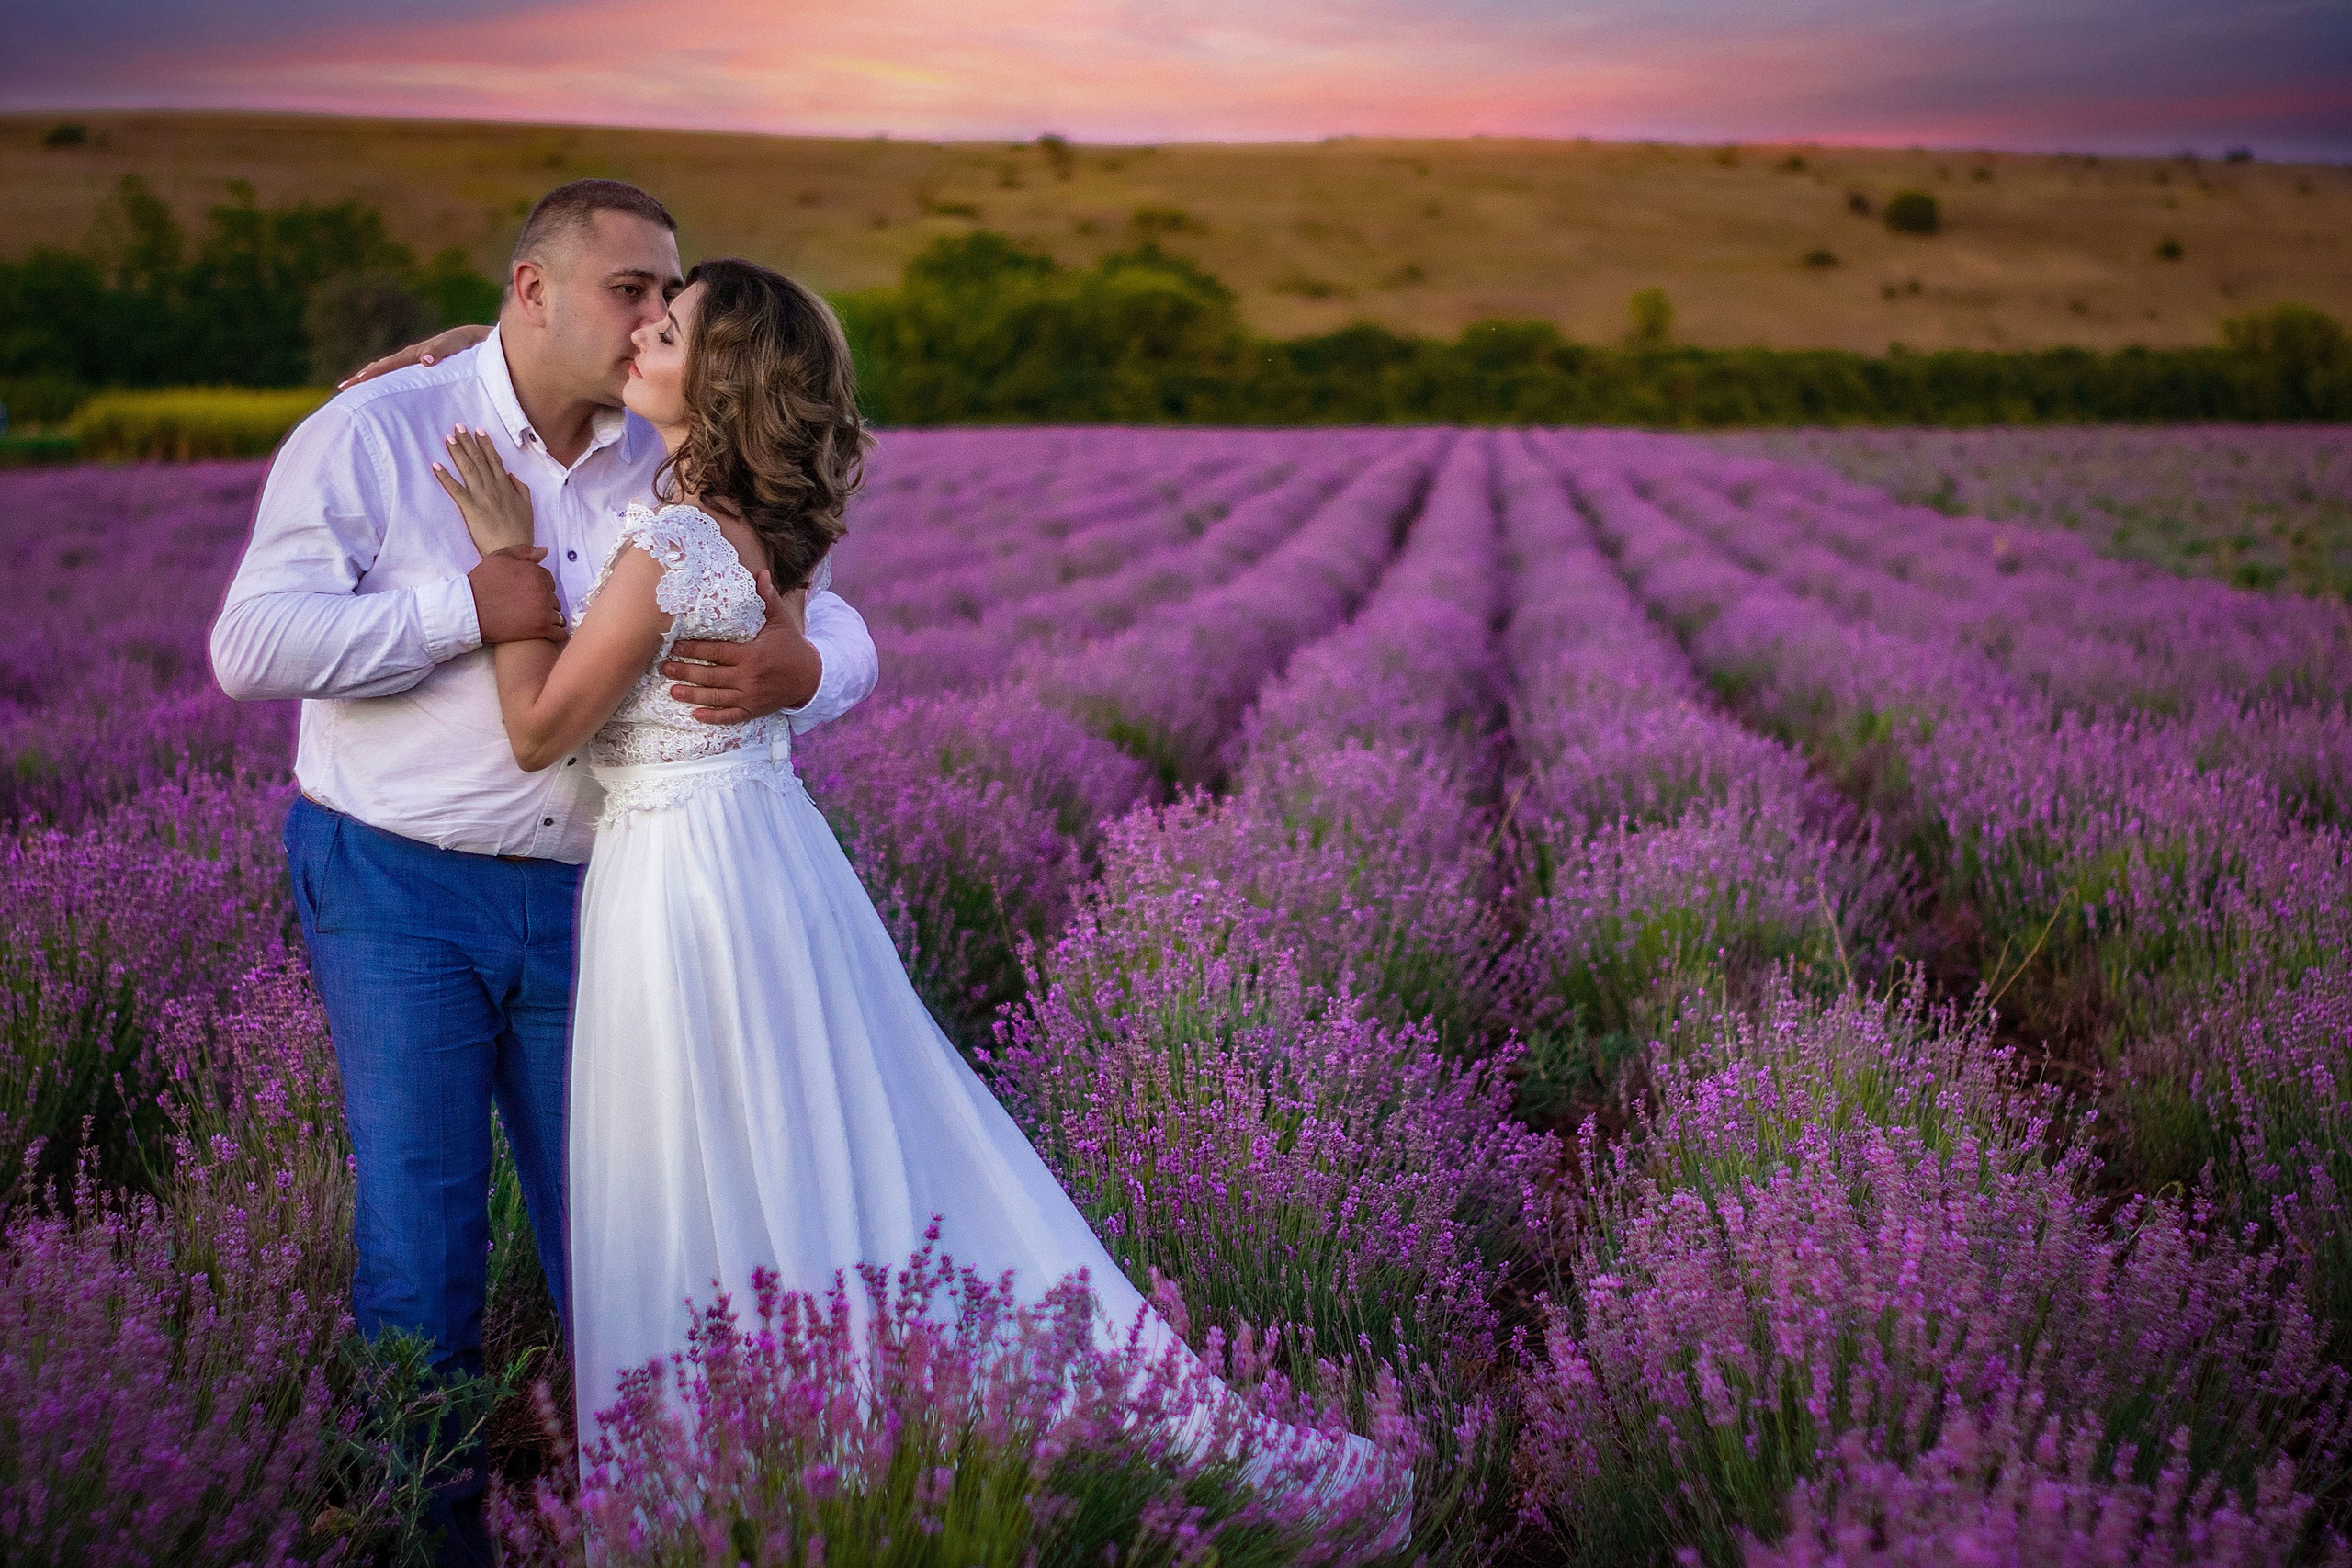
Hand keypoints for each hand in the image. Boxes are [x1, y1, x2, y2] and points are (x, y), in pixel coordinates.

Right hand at [338, 324, 491, 388]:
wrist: (474, 339)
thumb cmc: (465, 344)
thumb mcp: (455, 346)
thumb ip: (440, 352)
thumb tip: (424, 361)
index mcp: (414, 353)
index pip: (387, 365)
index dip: (370, 375)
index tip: (354, 384)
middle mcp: (410, 357)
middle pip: (380, 367)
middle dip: (362, 378)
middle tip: (343, 389)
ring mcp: (413, 361)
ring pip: (387, 370)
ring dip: (371, 379)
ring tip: (354, 390)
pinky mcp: (419, 367)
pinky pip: (398, 374)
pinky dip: (386, 380)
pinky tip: (382, 392)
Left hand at [433, 425, 536, 556]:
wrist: (514, 551)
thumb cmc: (521, 533)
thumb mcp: (528, 508)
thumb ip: (520, 489)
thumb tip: (511, 475)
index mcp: (507, 487)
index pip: (495, 461)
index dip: (486, 445)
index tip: (479, 431)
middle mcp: (494, 488)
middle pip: (479, 460)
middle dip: (468, 442)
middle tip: (458, 426)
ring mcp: (482, 497)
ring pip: (468, 469)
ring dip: (457, 452)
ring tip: (448, 438)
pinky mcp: (470, 508)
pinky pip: (455, 489)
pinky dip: (445, 477)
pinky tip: (436, 465)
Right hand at [469, 545, 568, 645]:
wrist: (469, 610)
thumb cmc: (481, 583)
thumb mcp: (499, 558)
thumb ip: (524, 552)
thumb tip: (545, 551)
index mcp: (535, 572)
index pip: (549, 580)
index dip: (538, 587)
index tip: (527, 594)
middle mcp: (543, 590)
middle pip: (554, 598)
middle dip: (544, 602)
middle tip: (528, 608)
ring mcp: (544, 610)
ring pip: (557, 615)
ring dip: (550, 618)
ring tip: (534, 621)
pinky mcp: (541, 628)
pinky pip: (560, 633)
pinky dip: (557, 634)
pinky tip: (547, 634)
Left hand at [662, 570, 817, 722]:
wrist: (811, 678)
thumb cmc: (791, 647)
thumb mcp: (781, 622)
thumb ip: (768, 600)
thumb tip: (762, 574)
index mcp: (752, 655)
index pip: (716, 652)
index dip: (694, 649)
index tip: (674, 646)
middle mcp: (748, 677)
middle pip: (711, 676)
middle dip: (685, 671)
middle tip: (664, 667)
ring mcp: (750, 697)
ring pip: (716, 697)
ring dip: (692, 695)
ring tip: (672, 691)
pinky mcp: (753, 710)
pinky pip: (730, 716)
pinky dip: (713, 717)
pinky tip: (696, 715)